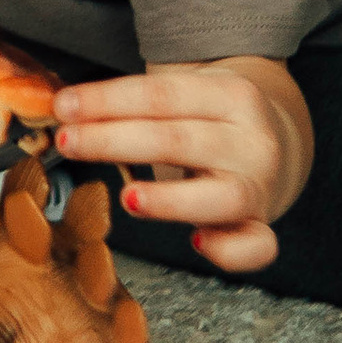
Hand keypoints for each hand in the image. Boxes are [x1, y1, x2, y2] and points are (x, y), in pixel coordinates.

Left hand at [52, 57, 310, 276]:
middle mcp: (251, 140)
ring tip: (127, 197)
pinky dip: (230, 250)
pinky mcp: (262, 225)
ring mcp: (260, 186)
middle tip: (66, 142)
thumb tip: (62, 108)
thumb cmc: (209, 118)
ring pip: (220, 195)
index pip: (161, 94)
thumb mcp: (188, 93)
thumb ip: (135, 102)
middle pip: (178, 140)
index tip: (62, 106)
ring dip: (170, 199)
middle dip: (115, 140)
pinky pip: (256, 245)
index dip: (107, 100)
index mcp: (231, 94)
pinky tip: (197, 242)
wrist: (279, 140)